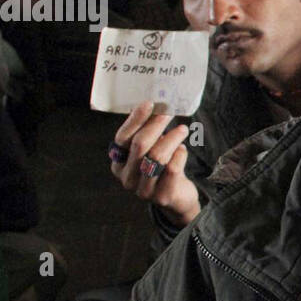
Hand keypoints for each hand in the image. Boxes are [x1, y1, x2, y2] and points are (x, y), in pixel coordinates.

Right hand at [110, 101, 200, 227]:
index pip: (122, 138)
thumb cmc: (161, 167)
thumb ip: (147, 133)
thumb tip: (154, 105)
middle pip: (140, 145)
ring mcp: (143, 189)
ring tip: (182, 130)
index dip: (135, 120)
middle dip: (156, 125)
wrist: (177, 197)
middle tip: (169, 113)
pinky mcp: (162, 196)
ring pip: (157, 156)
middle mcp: (127, 177)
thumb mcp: (149, 150)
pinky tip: (182, 150)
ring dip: (172, 138)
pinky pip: (172, 168)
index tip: (149, 103)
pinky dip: (179, 154)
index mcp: (118, 163)